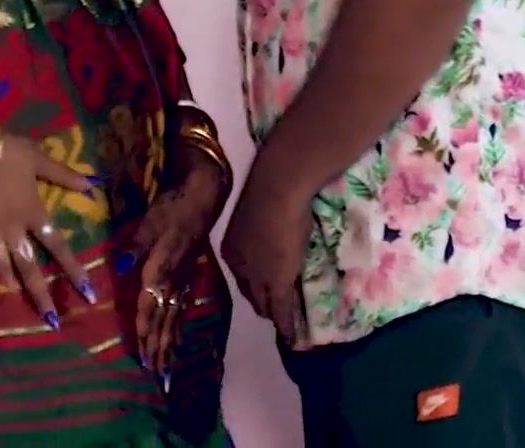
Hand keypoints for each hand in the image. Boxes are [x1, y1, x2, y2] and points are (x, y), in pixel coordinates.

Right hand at [0, 132, 95, 328]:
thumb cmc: (5, 152)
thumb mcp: (38, 158)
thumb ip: (63, 174)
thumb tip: (91, 186)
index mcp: (34, 213)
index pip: (59, 247)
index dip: (74, 271)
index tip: (89, 295)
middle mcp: (14, 231)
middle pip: (32, 268)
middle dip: (43, 295)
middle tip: (53, 321)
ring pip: (2, 269)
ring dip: (11, 289)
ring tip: (18, 310)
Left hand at [128, 149, 225, 379]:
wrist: (202, 199)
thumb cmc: (172, 208)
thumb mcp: (149, 223)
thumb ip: (136, 246)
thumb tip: (122, 264)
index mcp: (161, 270)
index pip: (149, 308)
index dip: (145, 333)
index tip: (143, 357)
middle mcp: (173, 281)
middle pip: (164, 322)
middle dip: (159, 349)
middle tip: (156, 375)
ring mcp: (184, 281)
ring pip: (175, 319)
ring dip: (170, 345)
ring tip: (168, 367)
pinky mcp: (190, 277)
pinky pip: (184, 309)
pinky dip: (180, 328)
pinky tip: (179, 340)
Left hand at [220, 148, 313, 346]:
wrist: (278, 188)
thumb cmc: (272, 190)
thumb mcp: (261, 215)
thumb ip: (264, 230)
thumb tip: (277, 232)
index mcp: (232, 247)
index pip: (242, 275)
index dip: (254, 285)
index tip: (264, 292)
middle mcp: (239, 265)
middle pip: (249, 292)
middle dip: (261, 303)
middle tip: (276, 312)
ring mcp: (257, 276)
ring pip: (264, 304)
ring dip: (274, 315)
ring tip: (285, 327)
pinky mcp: (277, 282)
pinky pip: (281, 310)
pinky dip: (286, 325)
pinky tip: (291, 337)